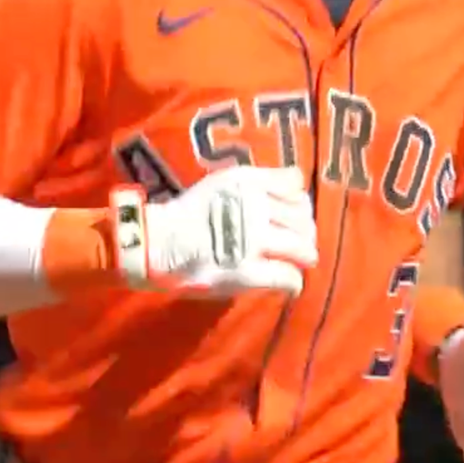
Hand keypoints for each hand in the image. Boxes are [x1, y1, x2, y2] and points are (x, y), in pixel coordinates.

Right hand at [110, 166, 317, 297]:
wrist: (157, 243)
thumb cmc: (190, 212)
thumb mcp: (224, 181)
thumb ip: (262, 179)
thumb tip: (299, 180)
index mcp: (248, 184)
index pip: (296, 191)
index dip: (302, 207)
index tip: (296, 218)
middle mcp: (253, 208)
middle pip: (302, 222)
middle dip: (306, 234)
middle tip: (300, 244)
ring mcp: (251, 242)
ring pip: (300, 249)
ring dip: (304, 257)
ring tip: (297, 262)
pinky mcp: (245, 272)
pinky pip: (285, 277)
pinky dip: (293, 281)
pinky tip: (290, 283)